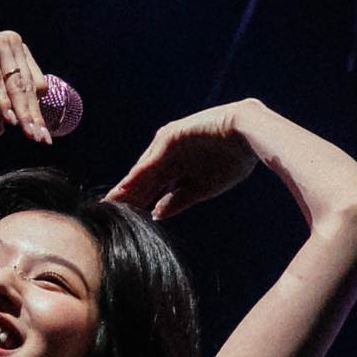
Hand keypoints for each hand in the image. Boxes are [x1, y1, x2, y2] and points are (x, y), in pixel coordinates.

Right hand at [0, 28, 53, 143]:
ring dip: (23, 112)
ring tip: (29, 134)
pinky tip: (9, 119)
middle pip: (29, 88)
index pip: (36, 85)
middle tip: (41, 141)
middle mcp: (12, 43)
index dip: (38, 111)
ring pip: (16, 86)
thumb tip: (0, 129)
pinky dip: (2, 101)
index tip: (42, 137)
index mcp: (17, 52)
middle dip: (34, 117)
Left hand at [107, 102, 259, 220]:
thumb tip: (156, 214)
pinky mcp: (171, 137)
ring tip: (112, 202)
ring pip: (144, 171)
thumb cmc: (233, 161)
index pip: (153, 190)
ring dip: (128, 187)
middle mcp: (171, 158)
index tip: (122, 221)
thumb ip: (178, 200)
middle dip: (127, 198)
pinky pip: (152, 160)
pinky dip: (139, 174)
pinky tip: (126, 186)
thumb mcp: (202, 189)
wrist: (248, 136)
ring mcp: (170, 146)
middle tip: (107, 213)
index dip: (138, 204)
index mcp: (179, 171)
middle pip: (144, 182)